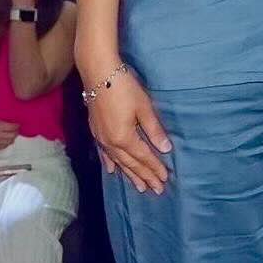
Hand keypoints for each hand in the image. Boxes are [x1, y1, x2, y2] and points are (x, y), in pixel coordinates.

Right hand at [85, 70, 172, 193]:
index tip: (164, 180)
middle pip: (130, 164)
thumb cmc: (124, 87)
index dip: (154, 168)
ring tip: (139, 186)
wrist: (98, 72)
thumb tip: (166, 149)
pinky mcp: (96, 131)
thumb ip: (154, 130)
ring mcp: (101, 138)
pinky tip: (112, 171)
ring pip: (117, 162)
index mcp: (124, 138)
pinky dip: (109, 163)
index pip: (144, 157)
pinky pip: (104, 153)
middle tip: (155, 190)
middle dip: (144, 177)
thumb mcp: (144, 107)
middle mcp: (111, 143)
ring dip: (129, 174)